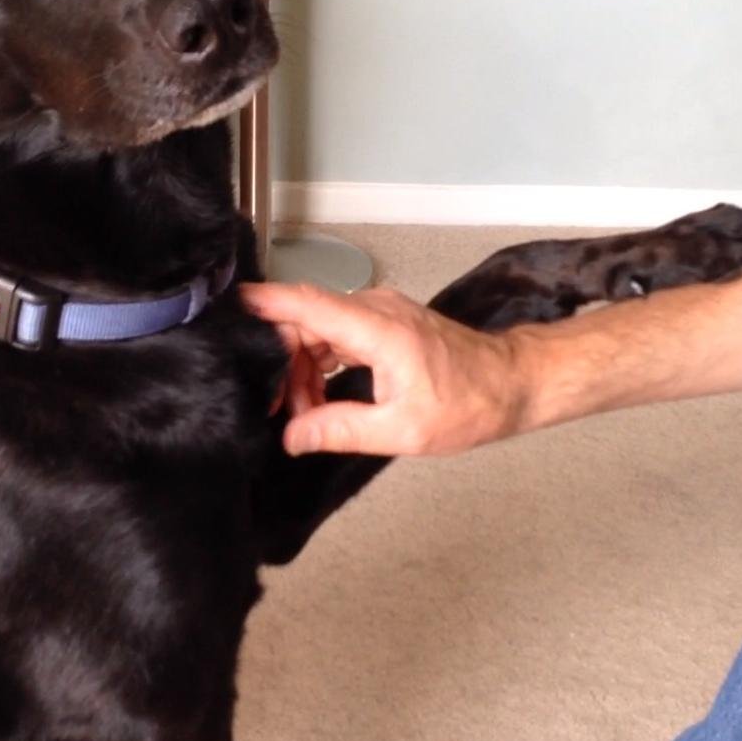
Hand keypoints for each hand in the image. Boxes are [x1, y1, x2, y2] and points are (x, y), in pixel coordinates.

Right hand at [240, 282, 527, 455]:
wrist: (513, 385)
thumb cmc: (469, 405)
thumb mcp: (402, 431)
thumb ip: (341, 430)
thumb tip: (293, 437)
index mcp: (378, 329)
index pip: (307, 303)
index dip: (265, 303)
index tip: (228, 307)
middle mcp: (375, 309)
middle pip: (304, 319)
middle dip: (283, 362)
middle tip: (282, 410)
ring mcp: (379, 313)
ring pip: (317, 329)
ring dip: (302, 369)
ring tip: (308, 414)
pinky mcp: (383, 323)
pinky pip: (336, 334)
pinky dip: (321, 363)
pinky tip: (321, 399)